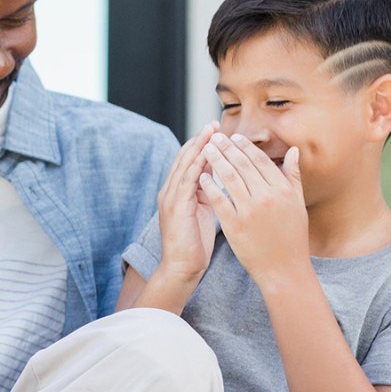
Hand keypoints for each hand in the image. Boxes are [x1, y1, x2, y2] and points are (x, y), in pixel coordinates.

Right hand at [154, 121, 219, 284]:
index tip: (216, 130)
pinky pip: (188, 180)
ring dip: (199, 146)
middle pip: (185, 158)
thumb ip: (207, 194)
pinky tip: (209, 154)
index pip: (188, 162)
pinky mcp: (176, 206)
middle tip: (214, 123)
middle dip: (200, 139)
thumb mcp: (202, 213)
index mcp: (176, 193)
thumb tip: (220, 180)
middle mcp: (170, 191)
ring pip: (185, 164)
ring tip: (212, 131)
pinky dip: (198, 164)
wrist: (181, 268)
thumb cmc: (194, 245)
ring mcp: (171, 198)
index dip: (201, 145)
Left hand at [198, 133, 307, 283]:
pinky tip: (202, 176)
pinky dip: (210, 185)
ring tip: (206, 150)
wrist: (284, 269)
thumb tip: (292, 151)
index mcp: (282, 190)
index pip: (260, 161)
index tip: (234, 137)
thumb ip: (293, 176)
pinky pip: (219, 200)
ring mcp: (250, 211)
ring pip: (229, 177)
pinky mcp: (235, 225)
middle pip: (242, 165)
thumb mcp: (297, 205)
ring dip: (215, 160)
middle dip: (226, 148)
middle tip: (214, 137)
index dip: (245, 147)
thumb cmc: (292, 237)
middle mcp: (267, 197)